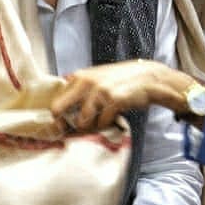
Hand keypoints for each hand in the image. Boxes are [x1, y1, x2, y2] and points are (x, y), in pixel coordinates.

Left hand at [51, 61, 191, 132]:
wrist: (148, 78)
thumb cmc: (121, 81)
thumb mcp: (97, 79)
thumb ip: (80, 90)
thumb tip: (62, 111)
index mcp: (79, 76)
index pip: (55, 100)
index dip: (58, 116)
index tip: (64, 124)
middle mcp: (86, 81)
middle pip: (58, 110)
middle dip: (65, 123)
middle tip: (75, 129)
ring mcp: (99, 91)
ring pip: (81, 121)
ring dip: (89, 127)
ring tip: (99, 123)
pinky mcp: (113, 100)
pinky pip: (101, 122)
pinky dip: (105, 125)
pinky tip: (112, 120)